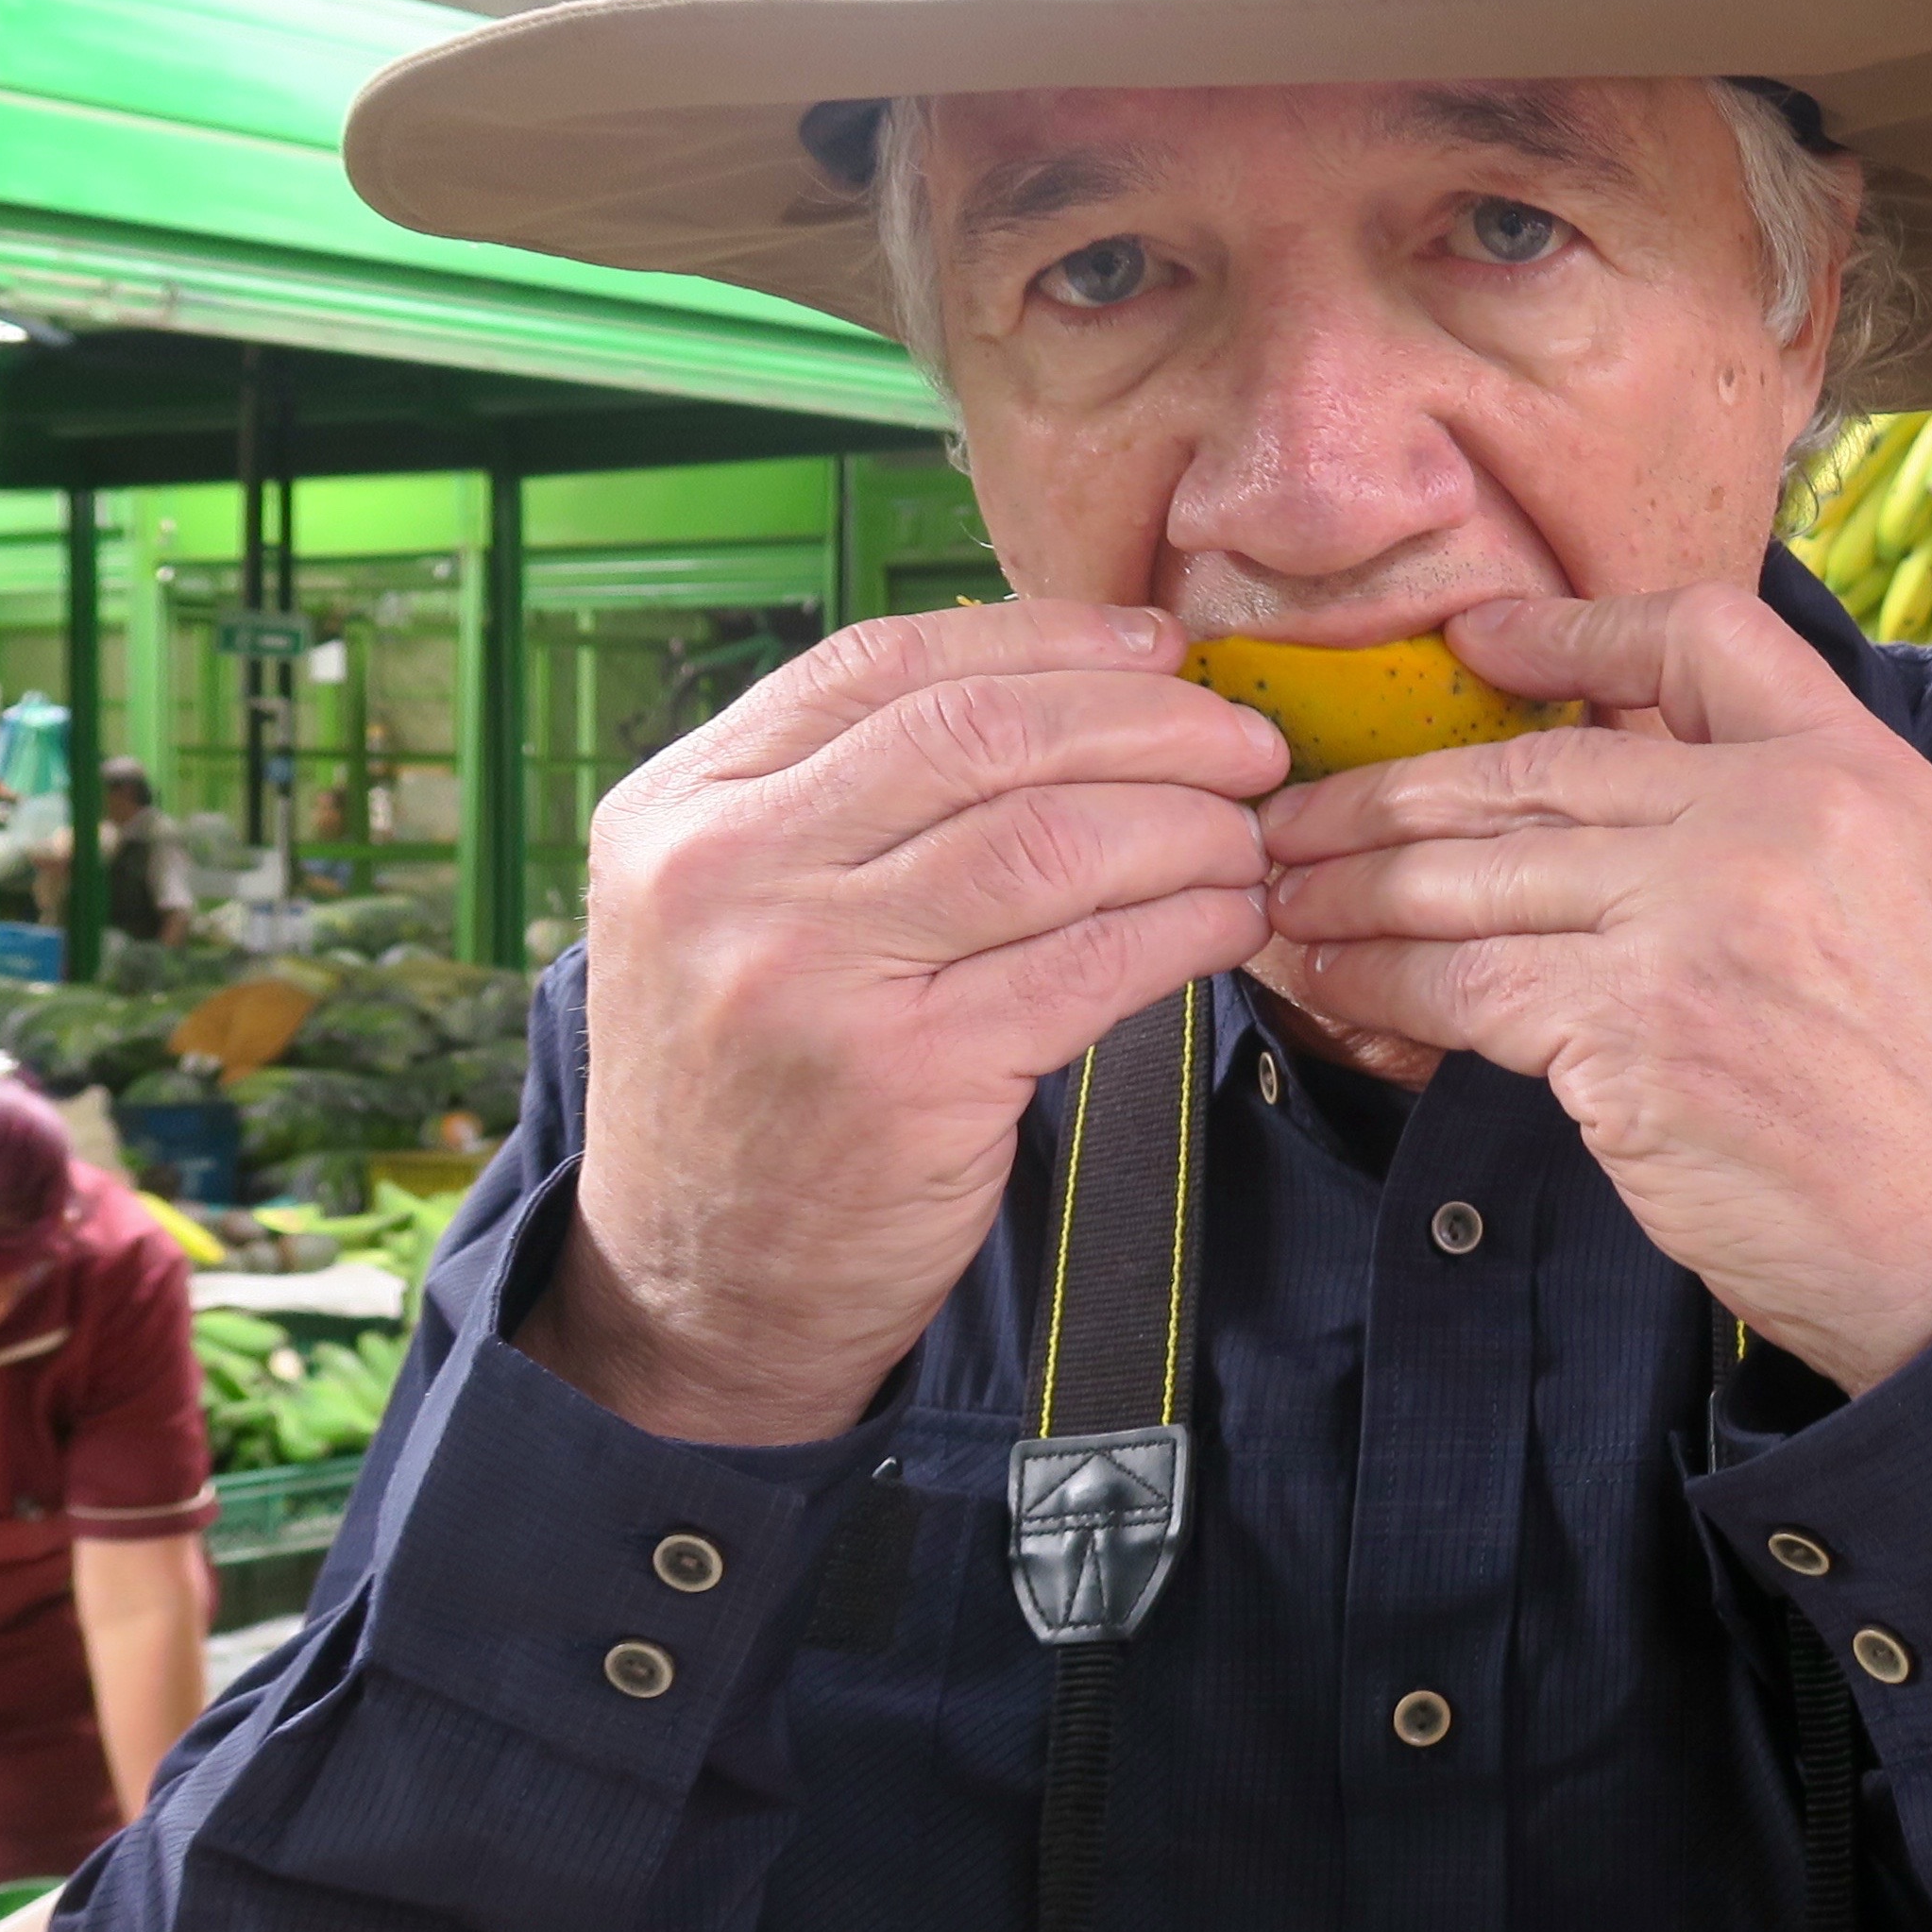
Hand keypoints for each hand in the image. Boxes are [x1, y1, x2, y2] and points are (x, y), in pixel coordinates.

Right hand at [527, 603, 1284, 1444]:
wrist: (702, 1291)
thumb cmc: (760, 1084)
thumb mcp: (741, 911)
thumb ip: (853, 799)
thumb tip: (1072, 690)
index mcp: (683, 807)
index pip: (889, 664)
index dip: (1048, 640)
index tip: (1157, 647)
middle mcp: (726, 873)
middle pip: (985, 735)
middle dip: (1148, 724)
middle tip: (1246, 746)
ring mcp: (808, 974)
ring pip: (1052, 840)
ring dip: (1188, 827)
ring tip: (1248, 841)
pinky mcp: (904, 1076)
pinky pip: (1089, 961)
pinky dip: (1185, 925)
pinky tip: (1228, 921)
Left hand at [1257, 588, 1931, 1397]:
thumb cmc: (1917, 1080)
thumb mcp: (1897, 888)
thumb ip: (1776, 812)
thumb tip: (1600, 774)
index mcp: (1855, 771)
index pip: (1700, 639)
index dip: (1573, 630)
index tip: (1475, 639)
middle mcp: (1777, 821)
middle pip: (1538, 768)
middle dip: (1390, 793)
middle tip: (1298, 811)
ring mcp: (1697, 924)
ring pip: (1473, 875)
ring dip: (1354, 886)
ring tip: (1288, 894)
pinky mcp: (1631, 1033)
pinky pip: (1463, 986)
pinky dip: (1381, 980)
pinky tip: (1339, 979)